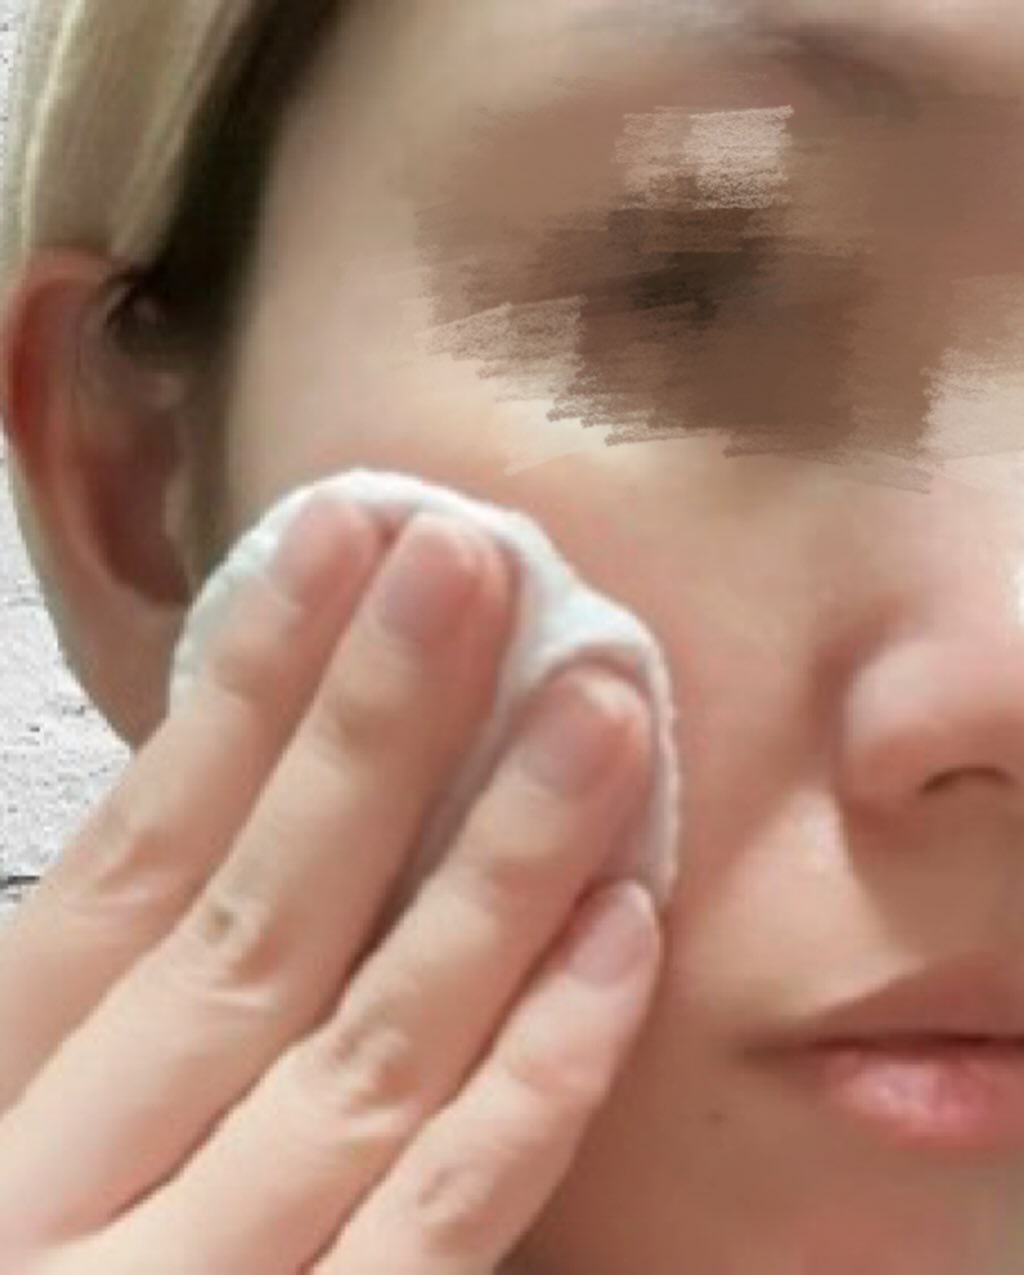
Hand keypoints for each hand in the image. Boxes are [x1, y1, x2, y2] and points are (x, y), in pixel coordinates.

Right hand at [0, 497, 660, 1273]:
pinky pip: (444, 1225)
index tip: (337, 541)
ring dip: (501, 867)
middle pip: (261, 919)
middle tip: (472, 564)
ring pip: (376, 1048)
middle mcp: (83, 1188)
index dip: (242, 689)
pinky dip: (537, 1080)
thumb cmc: (1, 1247)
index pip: (134, 855)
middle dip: (374, 727)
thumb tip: (206, 784)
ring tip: (598, 709)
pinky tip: (622, 934)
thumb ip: (82, 978)